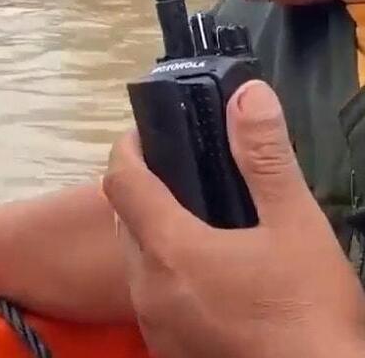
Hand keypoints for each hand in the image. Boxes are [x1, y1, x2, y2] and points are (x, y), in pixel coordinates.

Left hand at [103, 80, 364, 357]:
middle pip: (124, 219)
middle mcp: (146, 286)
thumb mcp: (297, 227)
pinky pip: (151, 299)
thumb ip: (265, 159)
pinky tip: (206, 276)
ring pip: (136, 262)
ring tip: (198, 223)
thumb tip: (247, 96)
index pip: (120, 179)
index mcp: (169, 248)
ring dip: (154, 236)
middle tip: (179, 175)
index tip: (145, 134)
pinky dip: (167, 277)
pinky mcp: (166, 349)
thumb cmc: (309, 312)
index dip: (127, 148)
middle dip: (143, 190)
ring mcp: (152, 322)